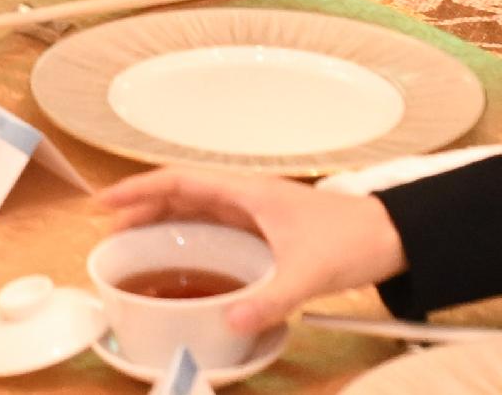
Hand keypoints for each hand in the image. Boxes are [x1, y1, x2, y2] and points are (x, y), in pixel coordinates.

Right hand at [95, 166, 406, 333]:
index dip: (140, 189)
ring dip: (164, 218)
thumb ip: (270, 299)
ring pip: (198, 207)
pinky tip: (184, 254)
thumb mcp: (309, 272)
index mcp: (249, 192)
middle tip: (110, 227)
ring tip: (135, 239)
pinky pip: (217, 224)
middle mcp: (248, 196)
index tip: (108, 202)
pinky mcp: (267, 228)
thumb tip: (230, 321)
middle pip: (182, 193)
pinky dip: (190, 233)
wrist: (393, 235)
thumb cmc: (355, 238)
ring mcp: (257, 211)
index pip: (181, 182)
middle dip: (142, 205)